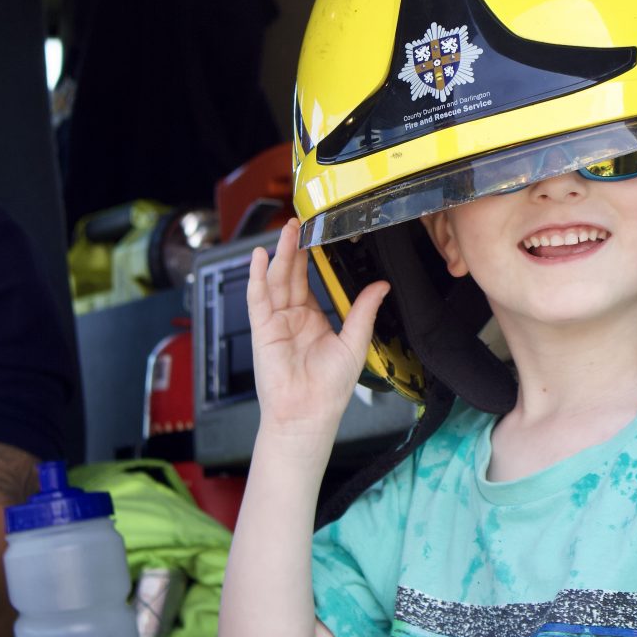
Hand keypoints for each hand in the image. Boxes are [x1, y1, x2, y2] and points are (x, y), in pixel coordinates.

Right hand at [246, 219, 388, 441]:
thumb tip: (381, 286)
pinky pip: (257, 298)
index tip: (318, 236)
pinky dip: (256, 276)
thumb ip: (363, 311)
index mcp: (313, 319)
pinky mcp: (262, 330)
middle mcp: (292, 317)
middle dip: (295, 248)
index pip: (309, 281)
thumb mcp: (354, 342)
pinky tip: (257, 256)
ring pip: (275, 280)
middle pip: (291, 275)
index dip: (312, 258)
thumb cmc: (330, 388)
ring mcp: (275, 322)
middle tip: (300, 222)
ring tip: (287, 230)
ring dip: (280, 254)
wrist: (309, 413)